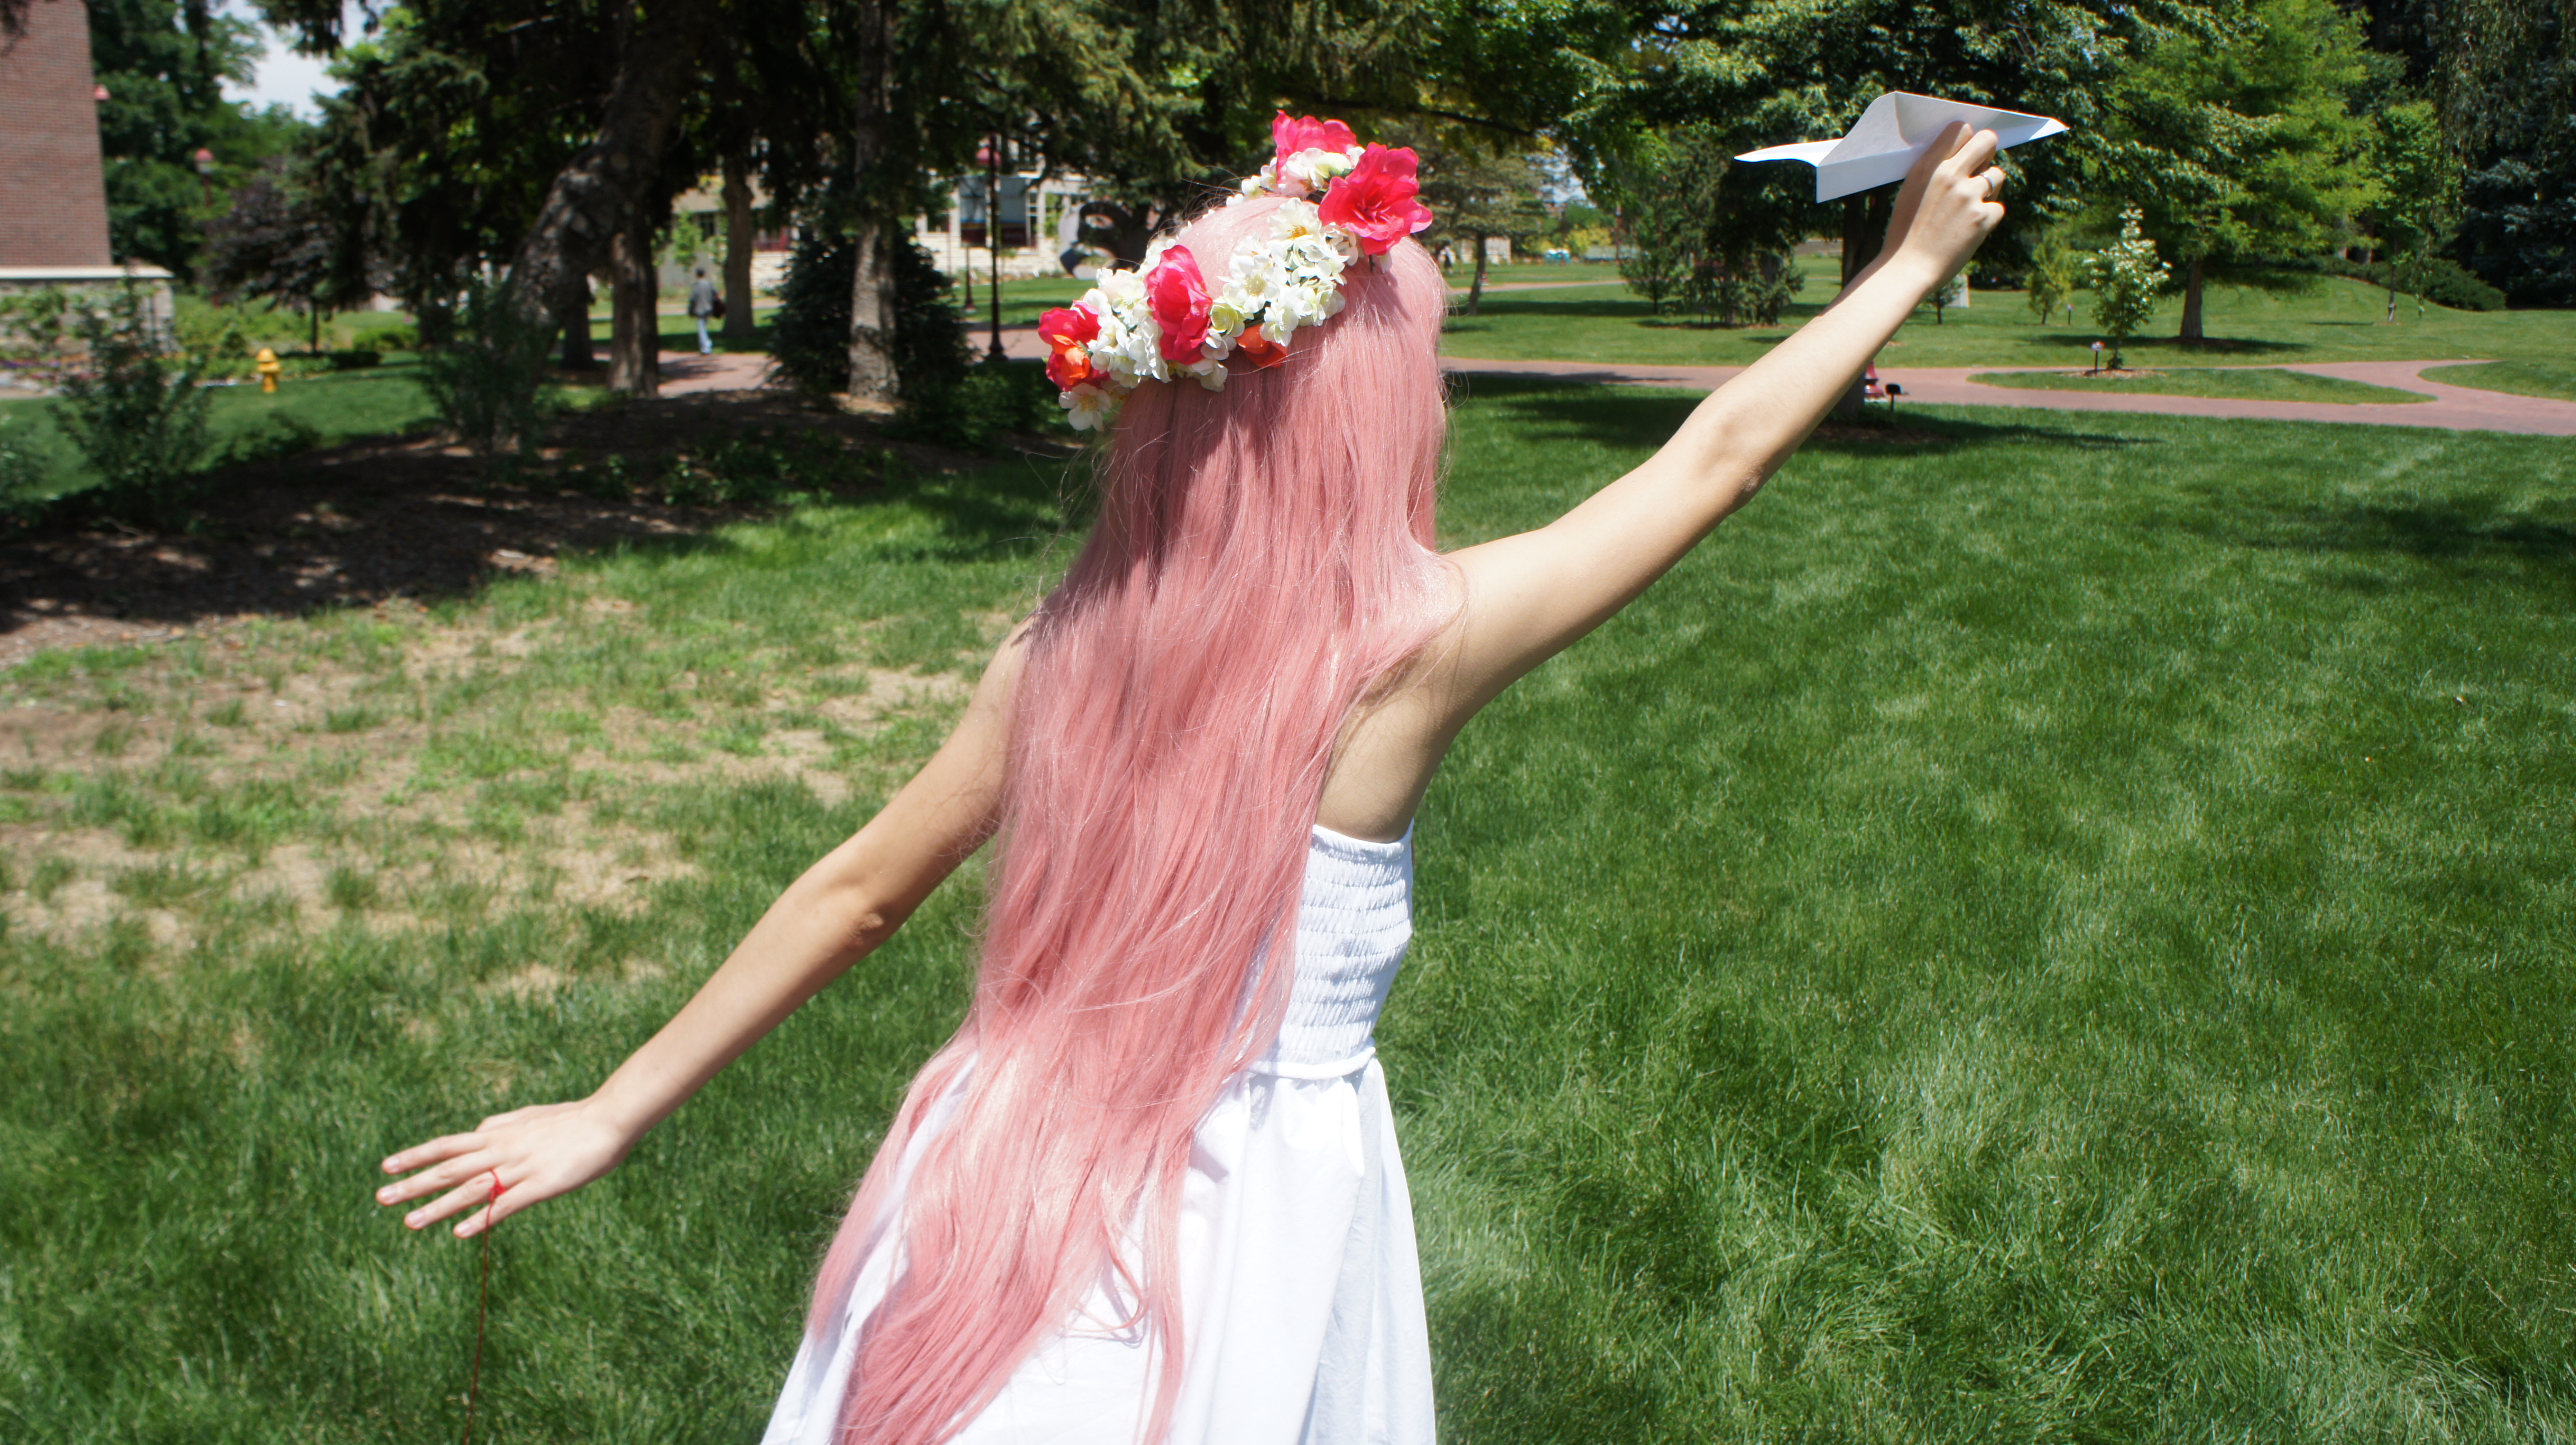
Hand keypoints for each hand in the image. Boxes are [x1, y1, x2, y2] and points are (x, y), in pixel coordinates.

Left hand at [375, 1097, 636, 1237]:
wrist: (608, 1119)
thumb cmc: (571, 1118)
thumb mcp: (528, 1117)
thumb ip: (500, 1125)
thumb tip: (477, 1131)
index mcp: (498, 1134)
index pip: (447, 1145)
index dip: (416, 1155)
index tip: (386, 1165)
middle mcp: (501, 1149)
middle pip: (450, 1168)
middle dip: (414, 1183)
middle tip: (381, 1197)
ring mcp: (520, 1168)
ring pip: (471, 1188)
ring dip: (439, 1206)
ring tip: (410, 1222)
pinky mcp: (541, 1185)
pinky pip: (506, 1205)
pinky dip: (482, 1218)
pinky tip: (461, 1233)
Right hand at [1882, 121, 2006, 293]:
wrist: (1907, 270)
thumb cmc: (1905, 233)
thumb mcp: (1910, 193)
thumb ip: (1934, 169)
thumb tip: (1964, 154)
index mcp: (1928, 167)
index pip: (1960, 129)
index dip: (1967, 138)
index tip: (1965, 151)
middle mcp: (1950, 176)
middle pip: (1987, 141)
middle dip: (1988, 151)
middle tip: (1980, 168)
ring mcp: (1969, 196)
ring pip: (1997, 174)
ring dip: (1989, 188)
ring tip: (1971, 206)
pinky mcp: (1983, 218)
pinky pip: (1998, 207)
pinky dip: (1988, 217)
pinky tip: (1970, 228)